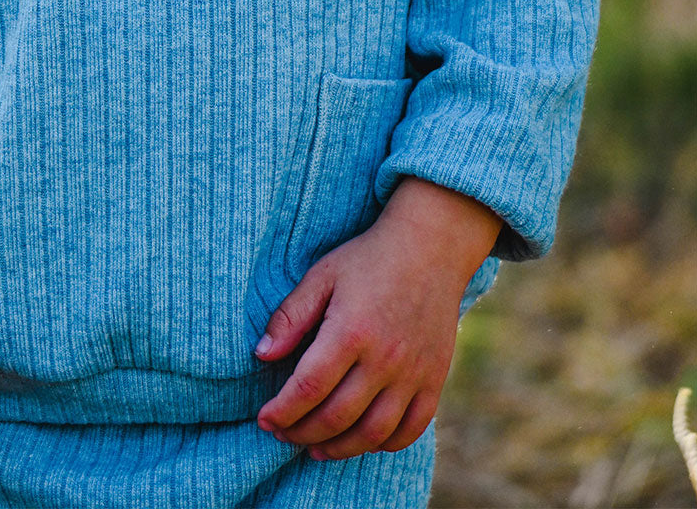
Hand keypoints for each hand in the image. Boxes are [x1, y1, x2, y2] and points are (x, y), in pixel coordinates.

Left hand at [253, 178, 501, 461]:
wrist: (430, 249)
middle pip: (337, 416)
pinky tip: (361, 440)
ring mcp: (413, 373)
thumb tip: (261, 356)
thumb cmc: (367, 259)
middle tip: (283, 434)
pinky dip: (384, 444)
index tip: (264, 419)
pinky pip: (411, 428)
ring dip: (340, 448)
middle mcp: (384, 359)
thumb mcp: (321, 276)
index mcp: (350, 331)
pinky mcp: (435, 380)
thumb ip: (291, 317)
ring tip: (315, 448)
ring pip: (373, 432)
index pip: (309, 387)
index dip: (282, 411)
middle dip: (302, 433)